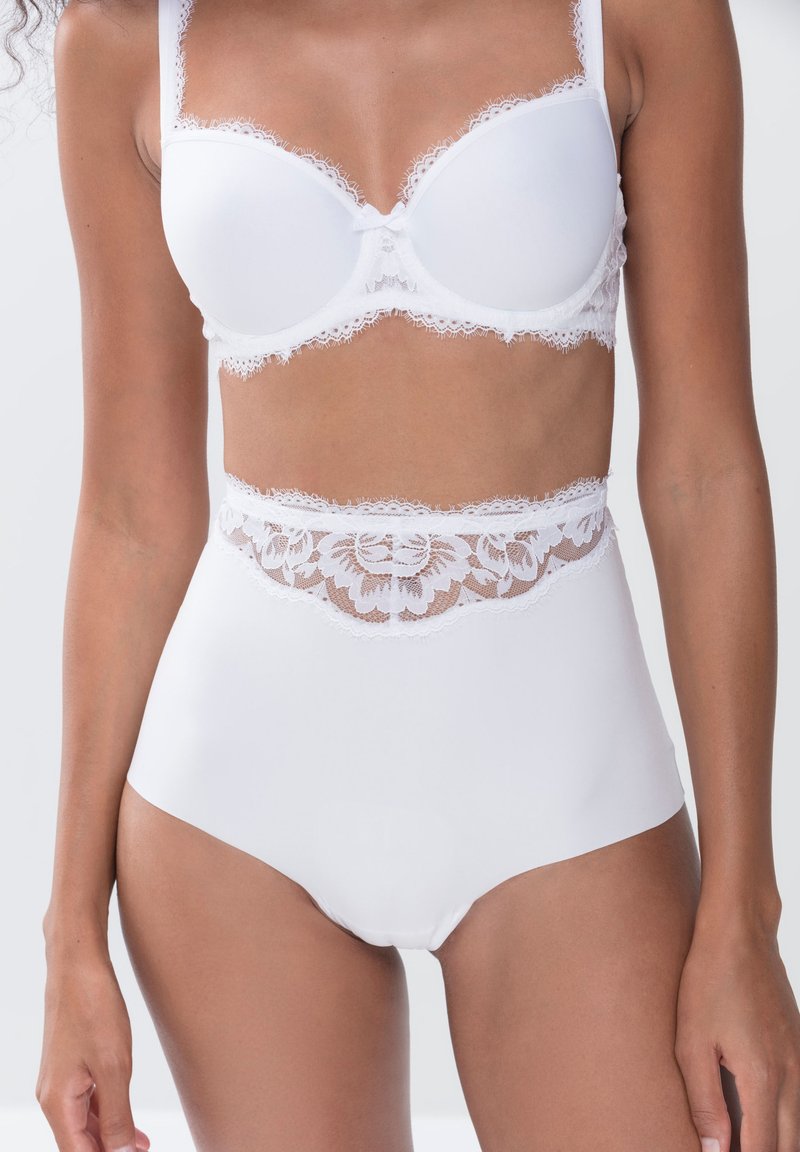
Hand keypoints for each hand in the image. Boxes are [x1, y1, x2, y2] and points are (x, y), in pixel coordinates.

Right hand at [36, 946, 150, 1151]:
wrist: (79, 962)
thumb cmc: (92, 1007)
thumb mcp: (113, 1066)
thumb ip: (116, 1115)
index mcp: (57, 1102)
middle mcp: (54, 1095)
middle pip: (79, 1141)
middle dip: (109, 1150)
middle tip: (142, 1151)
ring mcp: (61, 1078)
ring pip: (84, 1121)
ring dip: (110, 1135)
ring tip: (141, 1145)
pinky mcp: (71, 1062)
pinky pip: (87, 1099)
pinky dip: (107, 1112)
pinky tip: (127, 1117)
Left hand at [675, 914, 799, 1151]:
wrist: (740, 933)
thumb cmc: (709, 981)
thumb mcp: (692, 1041)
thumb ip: (704, 1102)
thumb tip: (713, 1151)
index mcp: (763, 1078)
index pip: (762, 1150)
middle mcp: (792, 1074)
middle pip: (788, 1146)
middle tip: (726, 1151)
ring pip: (796, 1126)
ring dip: (773, 1142)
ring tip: (738, 1140)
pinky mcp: (799, 1046)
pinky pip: (797, 1100)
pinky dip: (779, 1120)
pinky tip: (753, 1117)